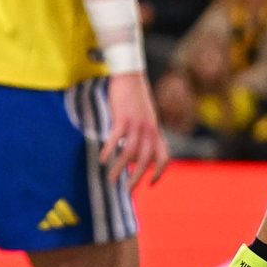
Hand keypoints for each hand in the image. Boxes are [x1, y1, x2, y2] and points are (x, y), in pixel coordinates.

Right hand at [98, 70, 169, 185]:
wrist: (130, 76)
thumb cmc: (135, 97)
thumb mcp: (146, 117)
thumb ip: (145, 132)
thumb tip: (138, 148)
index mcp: (156, 131)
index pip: (163, 157)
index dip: (159, 172)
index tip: (150, 184)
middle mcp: (149, 130)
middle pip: (146, 160)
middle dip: (137, 177)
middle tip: (128, 190)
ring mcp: (136, 124)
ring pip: (130, 153)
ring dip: (120, 169)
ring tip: (111, 180)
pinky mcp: (123, 117)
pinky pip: (117, 139)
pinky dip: (109, 151)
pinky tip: (103, 159)